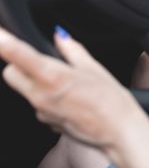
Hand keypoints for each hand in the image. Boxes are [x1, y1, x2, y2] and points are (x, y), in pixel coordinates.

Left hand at [0, 26, 148, 167]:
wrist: (118, 131)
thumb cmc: (111, 100)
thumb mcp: (94, 68)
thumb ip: (72, 49)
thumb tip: (60, 36)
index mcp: (53, 77)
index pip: (18, 55)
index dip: (4, 41)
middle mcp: (41, 95)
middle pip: (10, 73)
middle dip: (18, 63)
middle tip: (41, 60)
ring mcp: (41, 111)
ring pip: (24, 88)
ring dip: (35, 80)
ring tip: (66, 82)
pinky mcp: (45, 121)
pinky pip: (37, 103)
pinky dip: (47, 96)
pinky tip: (70, 98)